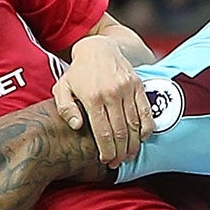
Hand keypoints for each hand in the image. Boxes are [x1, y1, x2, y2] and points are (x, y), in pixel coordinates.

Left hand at [53, 36, 148, 166]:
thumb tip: (77, 126)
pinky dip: (146, 128)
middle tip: (117, 162)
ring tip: (129, 155)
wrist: (98, 48)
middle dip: (119, 152)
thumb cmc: (78, 72)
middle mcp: (111, 93)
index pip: (102, 132)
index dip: (106, 150)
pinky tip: (142, 138)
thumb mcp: (62, 87)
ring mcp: (127, 89)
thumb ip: (65, 108)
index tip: (106, 161)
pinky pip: (146, 111)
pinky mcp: (138, 85)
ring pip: (134, 124)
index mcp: (92, 97)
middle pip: (120, 132)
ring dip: (133, 144)